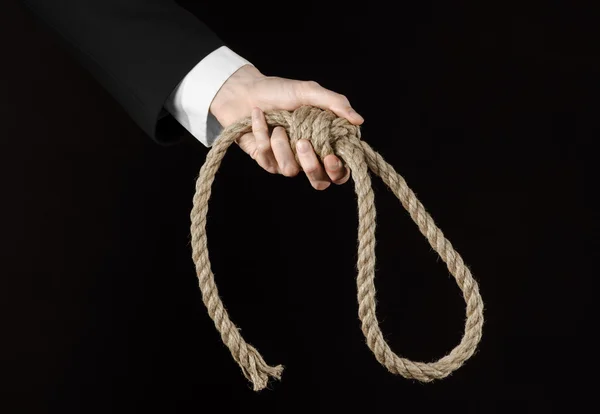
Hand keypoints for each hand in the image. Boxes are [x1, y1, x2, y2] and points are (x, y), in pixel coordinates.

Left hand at [209, 65, 363, 189]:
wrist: (244, 90)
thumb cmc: (278, 91)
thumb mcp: (308, 92)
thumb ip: (335, 104)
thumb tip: (359, 121)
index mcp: (323, 142)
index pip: (339, 171)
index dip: (338, 171)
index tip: (331, 156)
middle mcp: (307, 156)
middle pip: (319, 182)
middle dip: (311, 165)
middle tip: (302, 142)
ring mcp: (286, 161)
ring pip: (290, 170)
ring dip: (282, 144)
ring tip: (277, 125)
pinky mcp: (265, 160)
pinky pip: (267, 157)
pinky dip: (262, 132)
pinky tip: (259, 117)